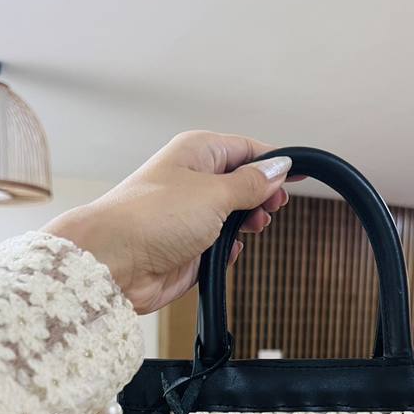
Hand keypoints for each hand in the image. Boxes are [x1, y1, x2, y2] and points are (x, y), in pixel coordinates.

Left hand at [43, 131, 291, 313]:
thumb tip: (279, 167)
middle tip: (273, 208)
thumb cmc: (152, 218)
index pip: (246, 149)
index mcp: (197, 153)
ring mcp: (189, 217)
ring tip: (254, 228)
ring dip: (247, 224)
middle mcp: (192, 181)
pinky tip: (228, 252)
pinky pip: (220, 246)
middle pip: (242, 182)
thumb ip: (251, 183)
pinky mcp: (187, 249)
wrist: (113, 263)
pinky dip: (229, 250)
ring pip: (233, 216)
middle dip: (262, 196)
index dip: (274, 162)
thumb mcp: (215, 193)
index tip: (300, 175)